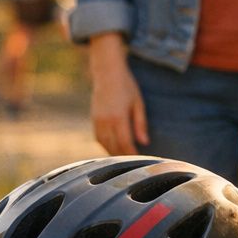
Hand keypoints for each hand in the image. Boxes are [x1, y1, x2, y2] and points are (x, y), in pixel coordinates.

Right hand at [88, 35, 147, 154]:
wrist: (107, 73)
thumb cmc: (127, 86)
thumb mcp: (138, 103)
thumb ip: (141, 124)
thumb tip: (145, 142)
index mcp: (118, 117)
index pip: (125, 143)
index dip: (132, 154)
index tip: (140, 160)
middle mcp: (105, 121)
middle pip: (113, 146)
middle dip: (123, 156)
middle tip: (134, 164)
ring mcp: (97, 120)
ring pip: (104, 144)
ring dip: (113, 153)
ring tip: (124, 159)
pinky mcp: (93, 119)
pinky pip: (98, 138)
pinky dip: (105, 145)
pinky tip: (113, 148)